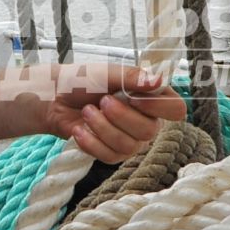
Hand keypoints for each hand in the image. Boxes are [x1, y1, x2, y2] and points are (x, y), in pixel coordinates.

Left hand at [40, 64, 185, 162]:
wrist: (54, 99)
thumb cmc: (83, 80)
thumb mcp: (107, 72)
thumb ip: (132, 77)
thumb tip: (158, 81)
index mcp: (151, 97)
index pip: (175, 109)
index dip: (157, 107)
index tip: (133, 97)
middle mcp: (146, 121)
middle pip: (149, 131)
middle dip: (120, 116)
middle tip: (102, 101)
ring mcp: (131, 140)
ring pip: (128, 146)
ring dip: (102, 127)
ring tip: (87, 112)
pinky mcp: (112, 154)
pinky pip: (110, 157)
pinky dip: (91, 142)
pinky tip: (79, 129)